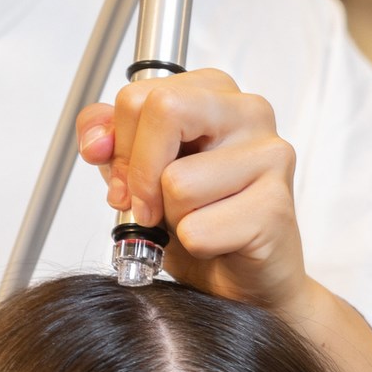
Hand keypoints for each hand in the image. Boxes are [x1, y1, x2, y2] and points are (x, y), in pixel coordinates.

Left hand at [78, 68, 306, 311]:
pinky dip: (195, 247)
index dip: (119, 145)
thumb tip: (96, 143)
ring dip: (174, 217)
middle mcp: (249, 112)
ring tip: (200, 221)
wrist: (244, 280)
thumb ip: (112, 144)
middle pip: (164, 110)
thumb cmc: (201, 220)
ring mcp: (270, 155)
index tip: (126, 181)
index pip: (140, 95)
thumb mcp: (142, 173)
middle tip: (148, 207)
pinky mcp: (275, 205)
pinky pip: (198, 228)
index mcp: (215, 92)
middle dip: (140, 170)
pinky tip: (220, 243)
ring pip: (177, 180)